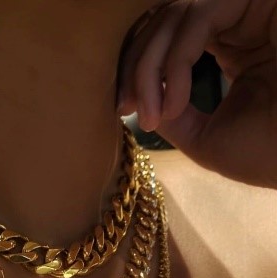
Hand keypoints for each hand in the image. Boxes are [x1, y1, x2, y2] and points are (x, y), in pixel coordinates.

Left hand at [119, 0, 276, 186]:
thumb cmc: (266, 154)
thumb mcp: (205, 137)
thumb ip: (172, 114)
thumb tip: (141, 98)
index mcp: (232, 48)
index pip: (169, 41)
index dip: (136, 71)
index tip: (123, 108)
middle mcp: (240, 23)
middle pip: (166, 21)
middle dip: (136, 66)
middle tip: (126, 106)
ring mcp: (251, 9)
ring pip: (177, 14)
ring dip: (150, 67)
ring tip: (154, 113)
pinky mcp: (261, 1)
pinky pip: (200, 16)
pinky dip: (176, 62)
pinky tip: (173, 103)